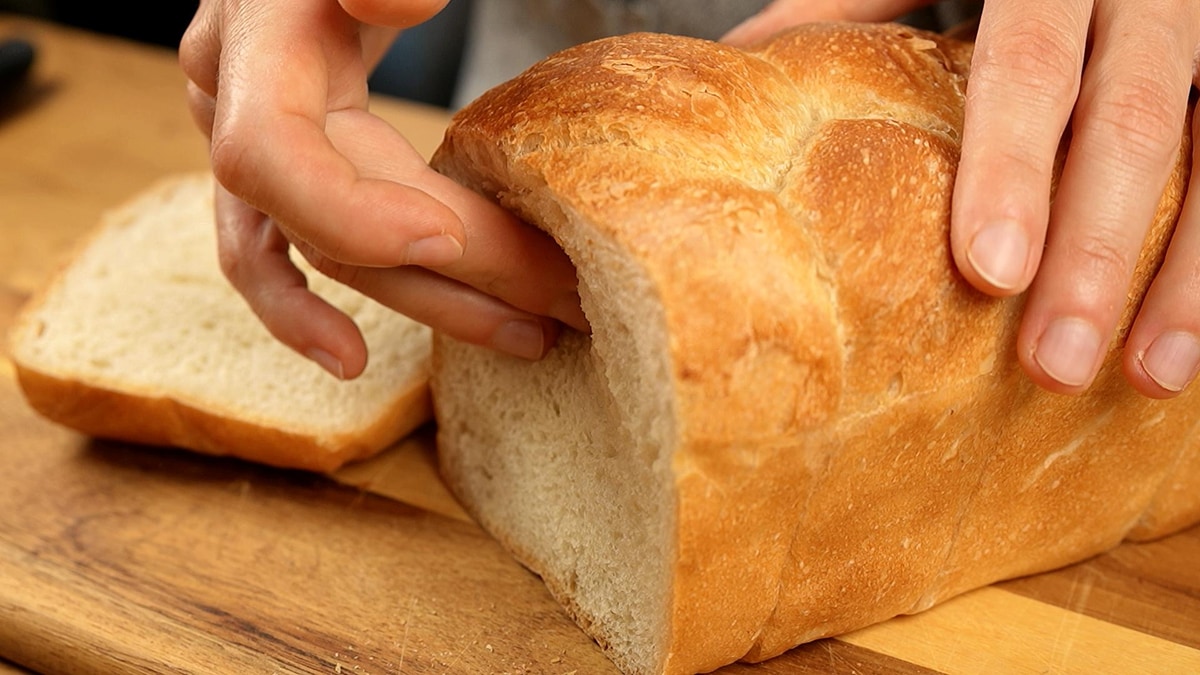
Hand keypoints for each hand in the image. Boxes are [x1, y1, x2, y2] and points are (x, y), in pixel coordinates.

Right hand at [180, 0, 585, 378]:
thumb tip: (406, 1)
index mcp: (254, 40)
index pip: (270, 150)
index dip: (349, 212)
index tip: (448, 241)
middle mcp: (233, 100)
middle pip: (332, 221)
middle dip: (455, 271)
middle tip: (564, 302)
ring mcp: (247, 142)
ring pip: (326, 254)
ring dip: (432, 301)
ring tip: (529, 337)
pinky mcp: (279, 166)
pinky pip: (278, 253)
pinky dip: (310, 310)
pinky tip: (352, 358)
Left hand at [724, 0, 1199, 397]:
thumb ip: (861, 1)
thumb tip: (742, 60)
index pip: (1029, 63)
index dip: (1011, 165)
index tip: (987, 269)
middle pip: (1132, 122)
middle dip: (1094, 250)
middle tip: (1049, 361)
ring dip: (1184, 278)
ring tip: (1142, 376)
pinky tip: (1190, 341)